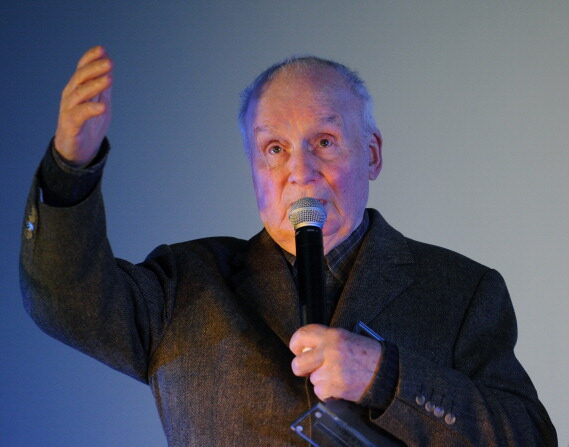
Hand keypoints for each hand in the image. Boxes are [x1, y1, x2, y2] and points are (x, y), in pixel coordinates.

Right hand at [54, 46, 112, 165]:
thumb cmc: (88, 125)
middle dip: (95, 69)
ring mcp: (69, 110)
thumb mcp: (99, 102)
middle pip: (80, 78)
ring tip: (109, 79)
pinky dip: (91, 109)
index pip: (82, 69)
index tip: (102, 50)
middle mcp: (71, 96)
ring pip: (80, 94)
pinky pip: (79, 115)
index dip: (90, 59)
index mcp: (78, 89)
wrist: (76, 151)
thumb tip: (109, 68)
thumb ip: (103, 88)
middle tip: (109, 63)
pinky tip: (102, 106)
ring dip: (95, 85)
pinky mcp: (70, 125)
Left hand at [289, 324, 381, 401]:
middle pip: (298, 363)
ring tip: (337, 376)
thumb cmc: (368, 355)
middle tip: (309, 369)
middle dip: (301, 368)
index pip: (302, 335)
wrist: (387, 372)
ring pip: (312, 379)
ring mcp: (332, 370)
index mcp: (332, 336)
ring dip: (321, 381)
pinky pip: (321, 392)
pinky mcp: (336, 387)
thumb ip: (326, 341)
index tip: (298, 350)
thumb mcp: (347, 338)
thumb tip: (306, 349)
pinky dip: (328, 392)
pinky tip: (341, 386)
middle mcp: (329, 351)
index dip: (296, 344)